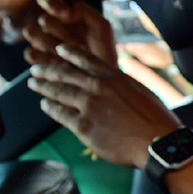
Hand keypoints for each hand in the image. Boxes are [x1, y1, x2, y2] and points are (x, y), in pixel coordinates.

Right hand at [23, 0, 117, 67]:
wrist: (102, 75)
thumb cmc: (102, 48)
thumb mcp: (101, 26)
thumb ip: (84, 11)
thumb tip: (65, 12)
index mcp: (62, 14)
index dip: (50, 3)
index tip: (67, 14)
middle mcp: (49, 26)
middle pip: (43, 19)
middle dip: (62, 32)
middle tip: (80, 44)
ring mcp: (41, 42)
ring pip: (32, 32)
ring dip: (53, 44)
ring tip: (72, 54)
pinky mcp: (37, 60)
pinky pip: (30, 53)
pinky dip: (46, 58)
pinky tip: (62, 64)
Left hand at [26, 44, 179, 167]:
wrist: (158, 143)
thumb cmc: (157, 121)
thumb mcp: (143, 93)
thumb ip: (123, 87)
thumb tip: (115, 85)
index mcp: (114, 77)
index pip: (85, 59)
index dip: (69, 52)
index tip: (58, 49)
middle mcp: (98, 87)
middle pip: (65, 74)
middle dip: (47, 69)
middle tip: (35, 69)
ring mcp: (89, 106)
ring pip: (58, 92)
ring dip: (43, 87)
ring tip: (34, 84)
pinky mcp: (83, 126)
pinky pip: (60, 114)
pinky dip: (50, 108)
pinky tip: (45, 105)